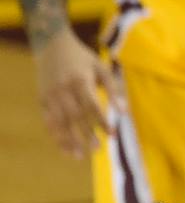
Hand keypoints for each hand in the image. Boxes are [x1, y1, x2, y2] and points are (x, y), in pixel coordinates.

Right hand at [35, 33, 111, 158]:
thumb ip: (114, 88)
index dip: (101, 120)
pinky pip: (49, 121)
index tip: (112, 134)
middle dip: (85, 134)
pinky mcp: (42, 100)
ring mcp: (50, 95)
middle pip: (75, 116)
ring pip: (59, 122)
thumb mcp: (102, 67)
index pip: (92, 105)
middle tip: (97, 150)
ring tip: (79, 156)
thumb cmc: (83, 59)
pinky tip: (65, 148)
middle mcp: (63, 89)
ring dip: (69, 140)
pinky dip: (56, 135)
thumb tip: (124, 112)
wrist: (51, 46)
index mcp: (80, 80)